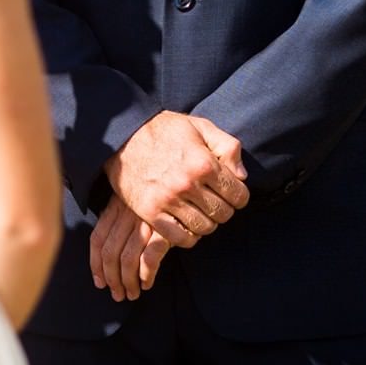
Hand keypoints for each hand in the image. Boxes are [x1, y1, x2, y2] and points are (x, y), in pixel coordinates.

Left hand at [88, 194, 168, 301]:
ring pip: (128, 259)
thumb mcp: (134, 199)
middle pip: (111, 252)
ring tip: (132, 294)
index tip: (99, 282)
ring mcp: (146, 220)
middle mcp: (128, 212)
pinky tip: (147, 284)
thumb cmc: (160, 196)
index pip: (97, 238)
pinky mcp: (165, 229)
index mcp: (117, 204)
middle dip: (111, 279)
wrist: (188, 182)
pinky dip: (146, 276)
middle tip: (117, 294)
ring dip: (128, 282)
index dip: (95, 264)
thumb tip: (107, 251)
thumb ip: (120, 216)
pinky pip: (150, 259)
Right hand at [102, 111, 249, 250]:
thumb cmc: (166, 130)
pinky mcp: (150, 212)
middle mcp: (187, 184)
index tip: (231, 192)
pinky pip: (179, 238)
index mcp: (203, 163)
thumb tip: (242, 176)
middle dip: (224, 209)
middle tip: (215, 201)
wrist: (124, 135)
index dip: (239, 195)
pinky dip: (188, 236)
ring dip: (207, 222)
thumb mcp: (201, 126)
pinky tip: (187, 223)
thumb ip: (228, 146)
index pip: (238, 195)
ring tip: (201, 210)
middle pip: (223, 214)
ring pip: (204, 228)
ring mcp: (167, 200)